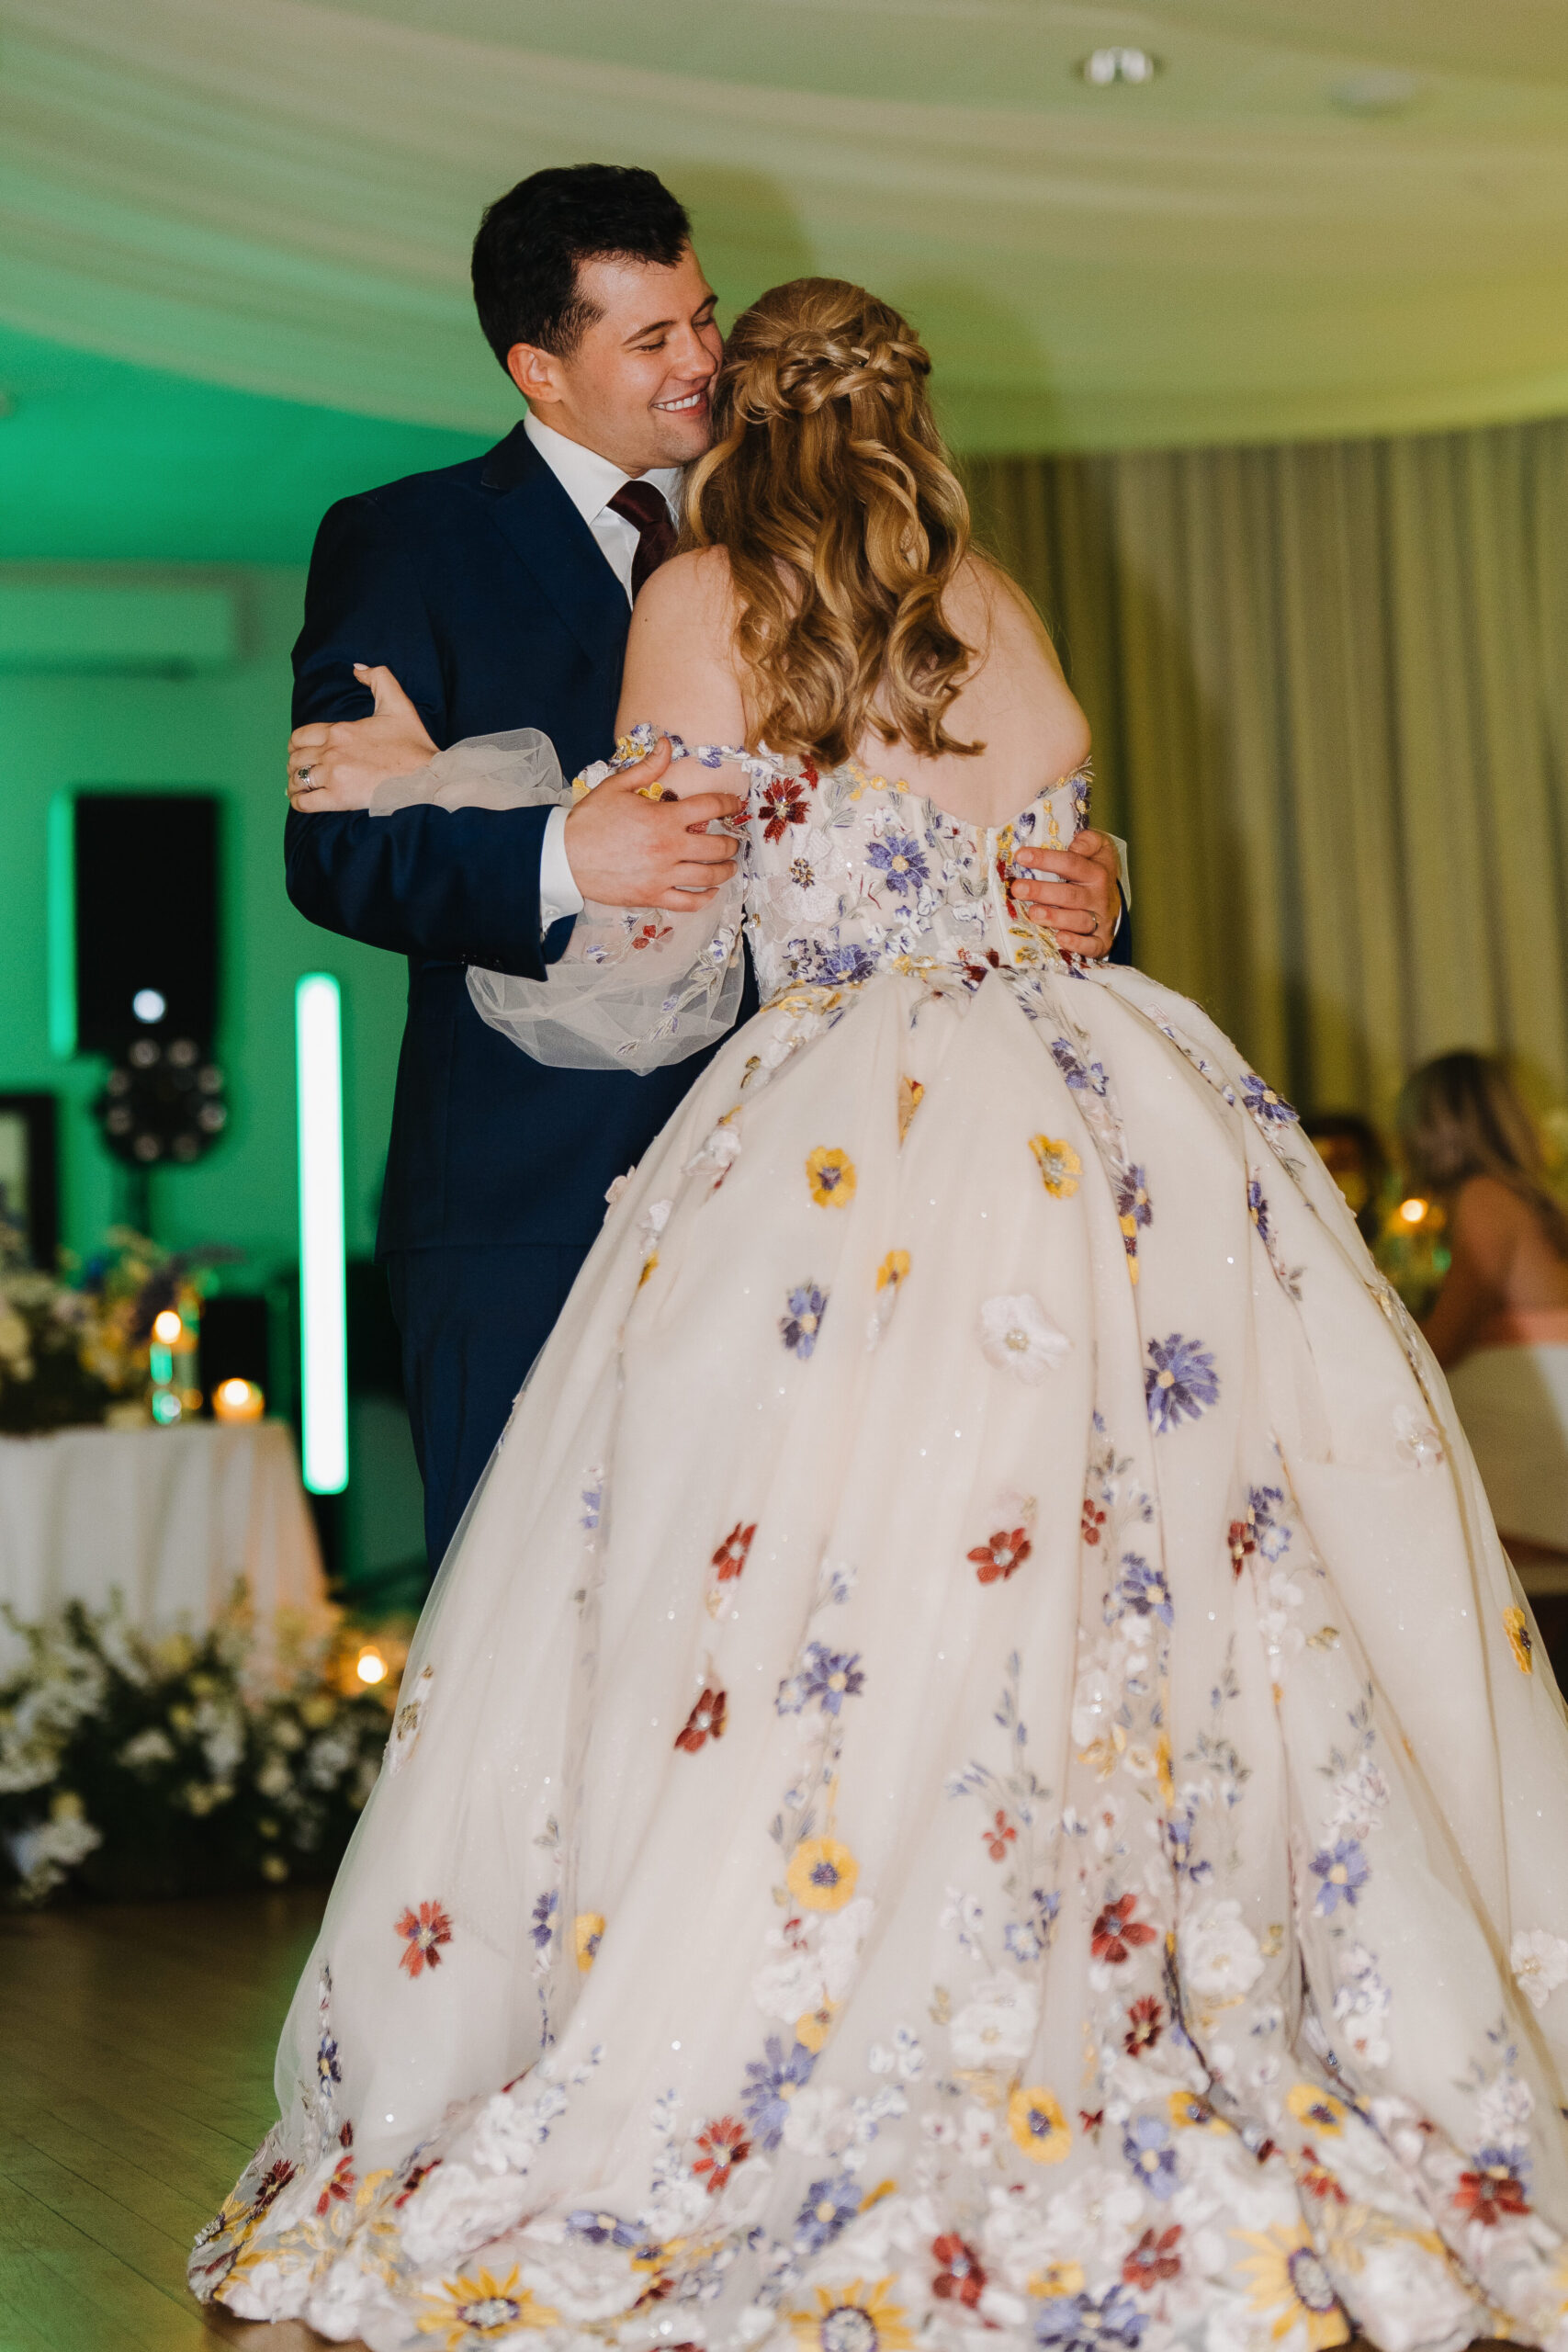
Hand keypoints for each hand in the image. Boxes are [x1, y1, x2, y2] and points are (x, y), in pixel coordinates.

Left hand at [287, 665, 436, 810]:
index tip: (301, 751)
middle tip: (302, 771)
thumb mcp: (398, 704)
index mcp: (340, 730)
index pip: (300, 736)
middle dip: (295, 764)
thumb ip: (378, 678)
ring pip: (297, 779)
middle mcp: (332, 752)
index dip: (296, 745)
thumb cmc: (413, 744)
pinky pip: (305, 802)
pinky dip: (298, 802)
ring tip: (300, 787)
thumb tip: (356, 668)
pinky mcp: (339, 798)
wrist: (426, 776)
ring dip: (295, 783)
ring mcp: (334, 776)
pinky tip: (301, 801)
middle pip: (296, 758)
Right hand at [564, 738, 745, 910]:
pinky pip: (688, 902)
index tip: (735, 805)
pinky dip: (704, 899)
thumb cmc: (590, 821)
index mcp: (664, 818)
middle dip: (732, 843)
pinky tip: (709, 893)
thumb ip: (647, 767)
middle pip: (717, 846)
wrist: (565, 856)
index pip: (710, 807)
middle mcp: (669, 848)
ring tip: (729, 866)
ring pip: (708, 876)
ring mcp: (663, 875)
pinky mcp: (652, 895)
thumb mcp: (616, 786)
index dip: (729, 804)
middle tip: (734, 842)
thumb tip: (667, 744)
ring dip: (725, 870)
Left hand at [1010, 829, 1121, 957]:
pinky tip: (1059, 938)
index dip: (1046, 859)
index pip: (1071, 863)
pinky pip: (1091, 945)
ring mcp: (1101, 920)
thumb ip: (1089, 841)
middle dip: (1043, 891)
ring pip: (1079, 920)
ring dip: (1055, 917)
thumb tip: (1075, 844)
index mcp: (1096, 871)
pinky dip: (1077, 943)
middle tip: (1018, 889)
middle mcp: (1099, 896)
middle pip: (1071, 894)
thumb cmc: (1095, 872)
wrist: (1115, 903)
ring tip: (1033, 913)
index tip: (1021, 856)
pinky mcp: (1101, 941)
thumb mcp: (1100, 849)